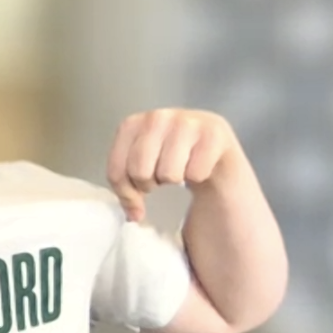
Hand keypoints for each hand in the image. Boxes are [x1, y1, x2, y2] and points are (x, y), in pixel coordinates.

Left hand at [106, 109, 242, 221]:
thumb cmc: (173, 161)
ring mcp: (186, 121)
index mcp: (132, 125)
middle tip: (161, 177)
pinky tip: (200, 164)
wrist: (215, 153)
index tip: (139, 194)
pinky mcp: (214, 132)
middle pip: (140, 171)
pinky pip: (196, 173)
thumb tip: (134, 215)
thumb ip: (128, 190)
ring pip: (169, 173)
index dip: (126, 193)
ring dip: (175, 179)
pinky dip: (199, 176)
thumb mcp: (143, 171)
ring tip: (180, 168)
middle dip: (150, 184)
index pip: (116, 171)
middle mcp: (157, 117)